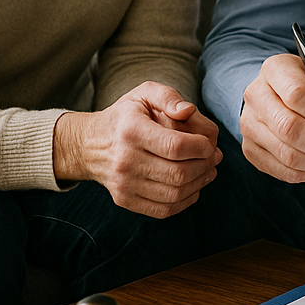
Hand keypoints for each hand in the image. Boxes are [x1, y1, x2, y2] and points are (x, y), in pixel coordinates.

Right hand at [53, 81, 222, 218]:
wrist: (90, 146)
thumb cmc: (125, 117)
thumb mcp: (143, 94)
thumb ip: (168, 97)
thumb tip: (189, 111)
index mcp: (131, 131)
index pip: (175, 146)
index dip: (201, 147)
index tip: (210, 144)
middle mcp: (125, 160)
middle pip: (178, 173)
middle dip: (205, 166)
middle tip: (214, 157)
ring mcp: (124, 184)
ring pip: (174, 194)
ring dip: (199, 183)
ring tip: (208, 170)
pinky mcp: (125, 200)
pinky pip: (164, 210)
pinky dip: (186, 200)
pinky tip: (193, 185)